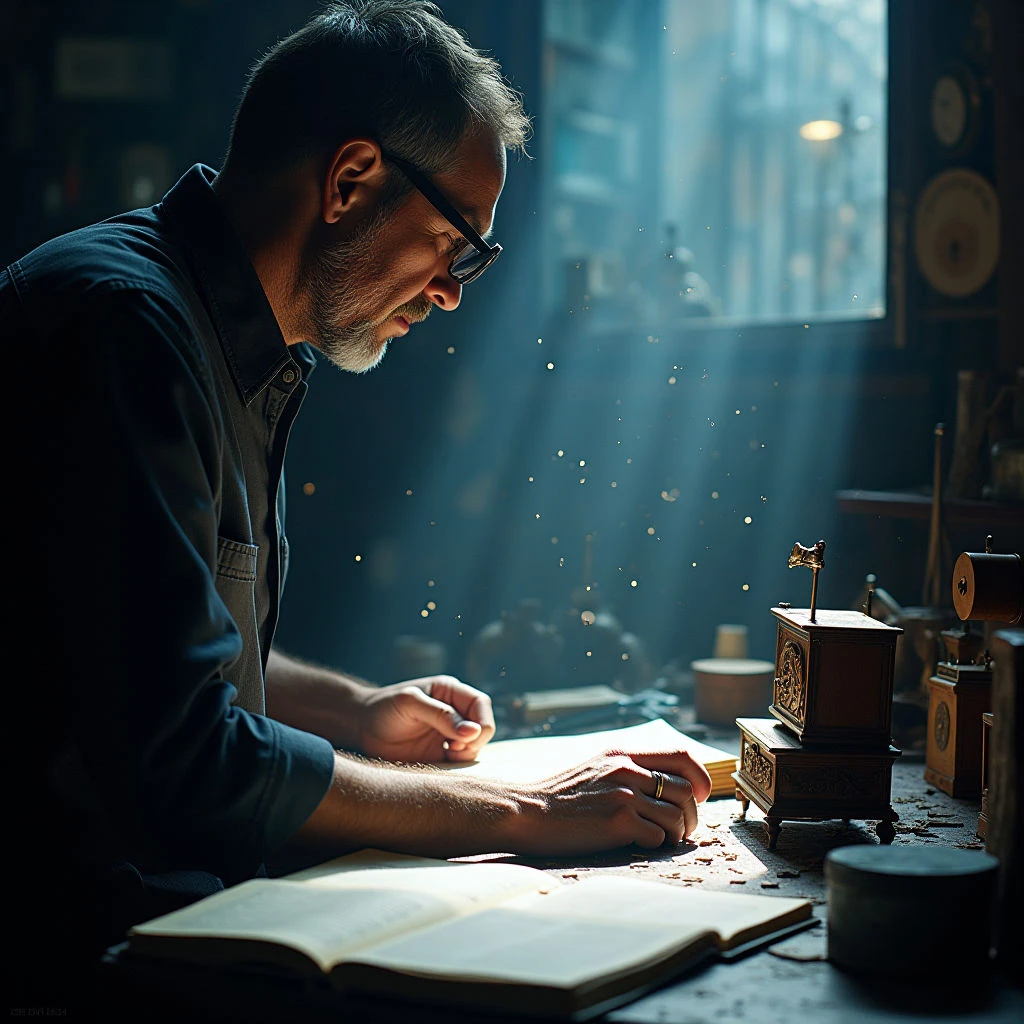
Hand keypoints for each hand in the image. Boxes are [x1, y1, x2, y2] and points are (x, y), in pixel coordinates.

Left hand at [358, 675, 495, 762]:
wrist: (361, 728)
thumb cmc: (383, 708)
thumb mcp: (410, 703)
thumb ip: (441, 714)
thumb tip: (473, 731)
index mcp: (450, 692)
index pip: (480, 705)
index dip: (480, 723)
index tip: (463, 740)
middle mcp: (454, 712)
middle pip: (483, 727)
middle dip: (475, 742)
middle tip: (452, 751)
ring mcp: (449, 735)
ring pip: (475, 747)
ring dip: (466, 756)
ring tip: (445, 756)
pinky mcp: (441, 755)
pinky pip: (460, 763)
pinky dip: (457, 767)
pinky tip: (439, 765)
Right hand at [510, 748, 712, 855]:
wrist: (526, 812)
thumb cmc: (562, 796)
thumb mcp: (596, 768)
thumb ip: (628, 768)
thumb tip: (668, 783)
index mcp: (623, 753)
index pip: (681, 756)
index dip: (700, 777)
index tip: (699, 795)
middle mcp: (626, 769)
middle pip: (686, 789)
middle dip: (692, 814)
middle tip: (682, 829)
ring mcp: (622, 794)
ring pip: (677, 815)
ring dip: (676, 833)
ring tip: (663, 839)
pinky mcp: (617, 821)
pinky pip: (658, 836)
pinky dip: (656, 844)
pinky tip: (639, 844)